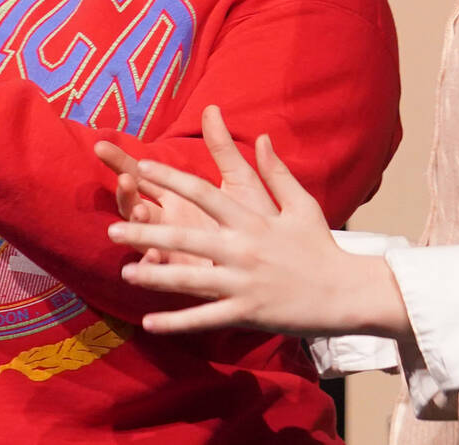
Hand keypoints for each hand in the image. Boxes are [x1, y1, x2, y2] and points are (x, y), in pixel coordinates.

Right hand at [92, 105, 279, 265]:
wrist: (280, 263)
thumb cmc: (260, 220)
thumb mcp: (241, 181)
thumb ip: (223, 148)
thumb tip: (211, 108)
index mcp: (181, 195)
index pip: (143, 174)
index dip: (121, 161)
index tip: (101, 145)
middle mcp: (171, 219)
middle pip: (133, 202)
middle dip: (123, 190)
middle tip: (126, 179)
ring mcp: (173, 247)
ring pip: (141, 234)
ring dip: (136, 224)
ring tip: (141, 213)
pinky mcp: (184, 274)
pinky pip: (159, 271)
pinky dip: (151, 264)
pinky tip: (153, 255)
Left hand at [104, 114, 412, 338]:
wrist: (347, 292)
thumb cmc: (322, 246)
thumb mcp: (301, 203)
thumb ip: (277, 171)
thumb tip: (264, 136)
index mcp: (253, 220)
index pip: (205, 194)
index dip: (172, 179)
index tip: (143, 167)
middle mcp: (244, 250)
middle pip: (187, 239)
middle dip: (147, 233)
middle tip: (111, 230)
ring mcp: (244, 284)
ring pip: (191, 281)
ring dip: (155, 278)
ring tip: (124, 273)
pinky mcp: (248, 313)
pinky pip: (206, 319)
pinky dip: (177, 322)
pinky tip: (149, 322)